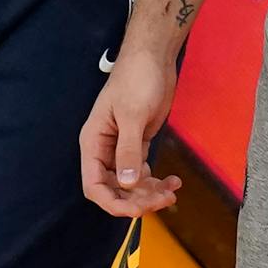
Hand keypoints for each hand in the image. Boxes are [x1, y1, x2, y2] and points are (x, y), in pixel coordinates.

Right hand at [78, 48, 183, 217]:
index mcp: (93, 142)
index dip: (112, 203)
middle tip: (163, 199)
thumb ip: (128, 150)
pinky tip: (174, 181)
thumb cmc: (137, 79)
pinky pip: (143, 173)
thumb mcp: (133, 114)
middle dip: (137, 199)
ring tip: (172, 191)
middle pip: (114, 189)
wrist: (154, 57)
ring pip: (131, 185)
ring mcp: (122, 148)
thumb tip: (125, 184)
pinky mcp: (139, 144)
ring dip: (150, 193)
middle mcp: (105, 149)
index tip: (136, 210)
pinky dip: (157, 181)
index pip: (94, 185)